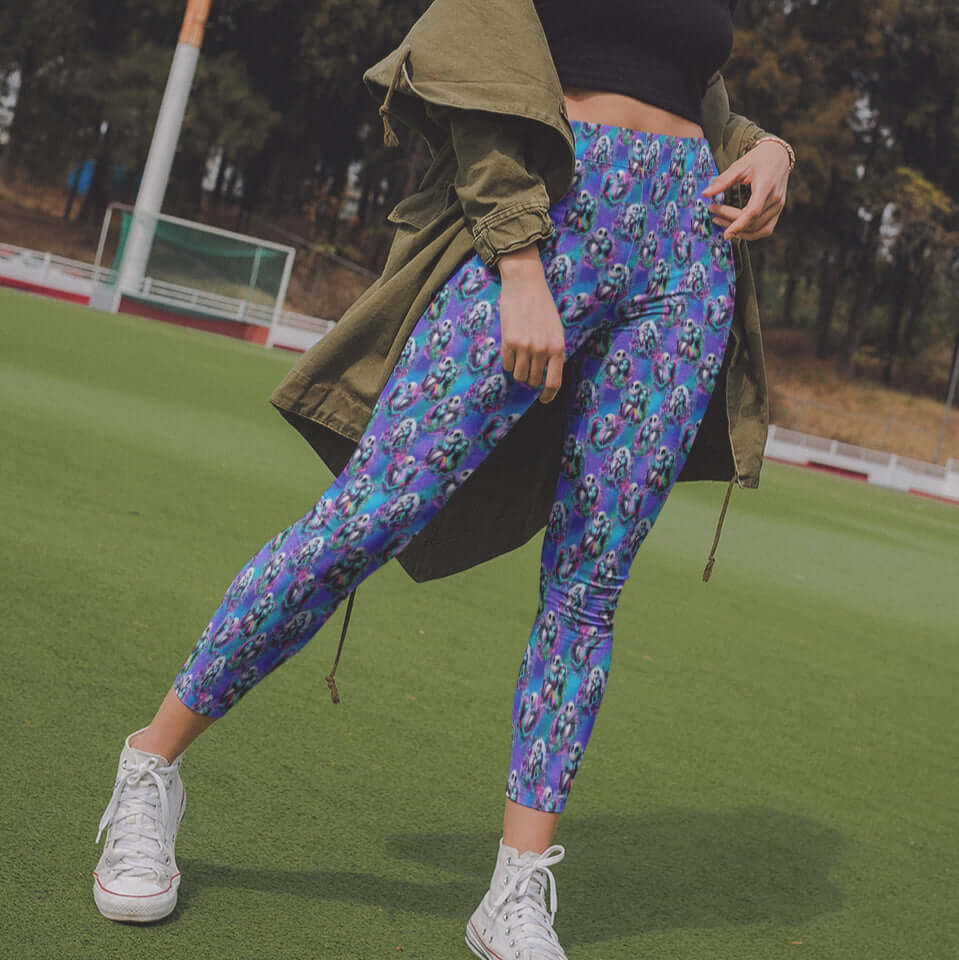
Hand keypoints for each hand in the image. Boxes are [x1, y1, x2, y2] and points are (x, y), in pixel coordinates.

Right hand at [498, 245, 565, 403]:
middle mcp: (543, 349)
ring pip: (518, 375)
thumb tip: (545, 375)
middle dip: (530, 378)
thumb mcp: (556, 329)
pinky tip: (510, 349)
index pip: (554, 382)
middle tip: (528, 367)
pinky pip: (506, 364)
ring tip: (519, 357)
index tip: (543, 400)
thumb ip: (553, 351)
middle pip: (533, 380)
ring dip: (518, 371)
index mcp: (558, 347)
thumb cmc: (542, 306)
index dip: (548, 395)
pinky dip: (507, 362)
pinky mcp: (509, 342)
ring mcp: (525, 346)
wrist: (526, 284)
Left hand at [702, 140, 791, 240]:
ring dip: (740, 232)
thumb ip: (722, 181)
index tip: (724, 232)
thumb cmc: (759, 159)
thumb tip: (705, 194)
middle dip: (731, 223)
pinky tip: (737, 229)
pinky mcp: (778, 210)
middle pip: (753, 222)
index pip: (753, 212)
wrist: (779, 155)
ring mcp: (778, 206)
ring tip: (722, 222)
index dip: (738, 224)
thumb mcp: (739, 166)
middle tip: (714, 216)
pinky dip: (751, 233)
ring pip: (760, 230)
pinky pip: (766, 229)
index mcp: (766, 186)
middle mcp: (775, 199)